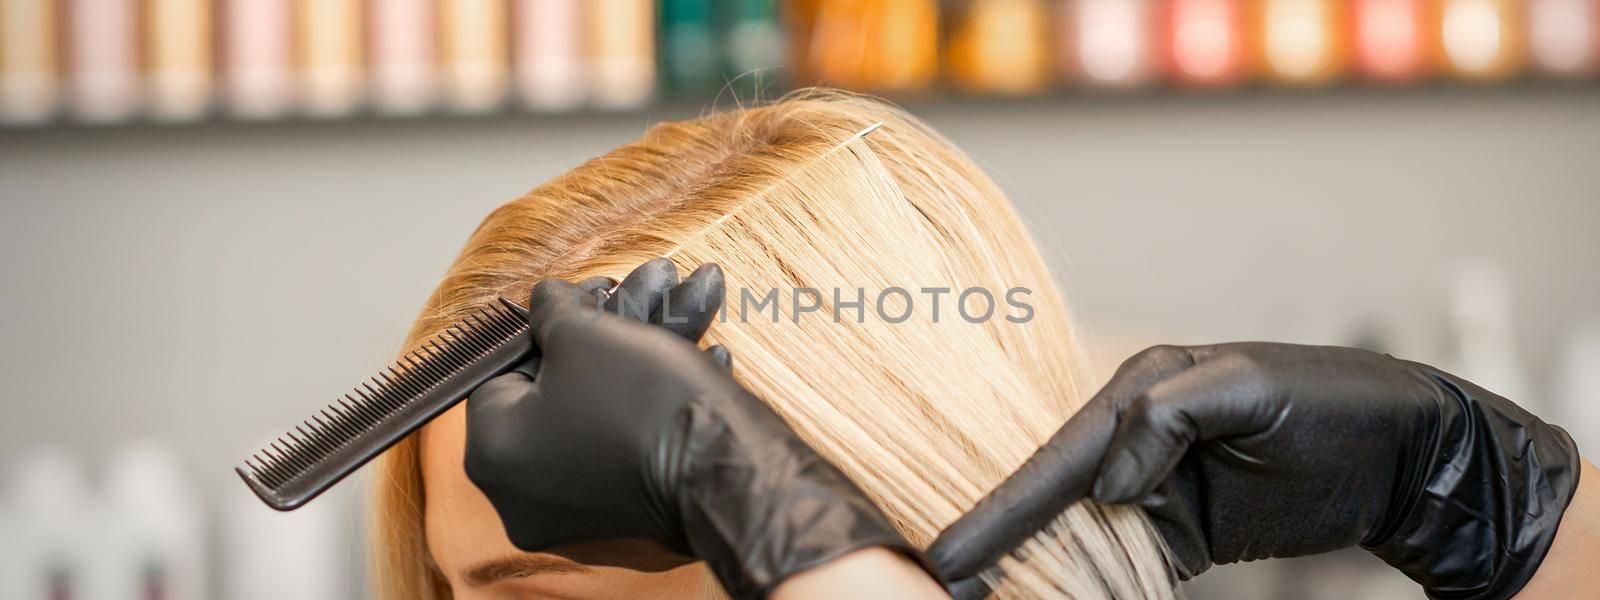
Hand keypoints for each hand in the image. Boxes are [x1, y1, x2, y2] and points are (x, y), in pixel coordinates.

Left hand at [464, 259, 929, 598]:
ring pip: (605, 406)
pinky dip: (659, 397)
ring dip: (646, 350)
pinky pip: (631, 440)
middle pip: (561, 385)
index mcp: (493, 455)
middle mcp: (524, 493)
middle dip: (611, 328)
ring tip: (694, 297)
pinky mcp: (628, 512)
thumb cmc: (639, 399)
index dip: (551, 322)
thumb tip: (543, 298)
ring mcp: (577, 509)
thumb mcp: (583, 332)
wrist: (724, 467)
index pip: (503, 370)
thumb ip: (551, 309)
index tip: (592, 293)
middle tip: (646, 288)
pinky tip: (705, 354)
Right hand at [929, 343, 1580, 599]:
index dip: (1001, 509)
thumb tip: (1111, 480)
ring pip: (1077, 531)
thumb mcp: (1251, 388)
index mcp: (1141, 388)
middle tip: (944, 581)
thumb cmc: (1335, 401)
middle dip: (996, 541)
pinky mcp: (1184, 527)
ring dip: (1030, 564)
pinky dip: (1085, 580)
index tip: (951, 552)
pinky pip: (1122, 558)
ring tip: (977, 592)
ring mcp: (1158, 484)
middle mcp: (1137, 435)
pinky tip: (1046, 593)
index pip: (1058, 458)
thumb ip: (1169, 415)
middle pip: (1050, 497)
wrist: (1408, 450)